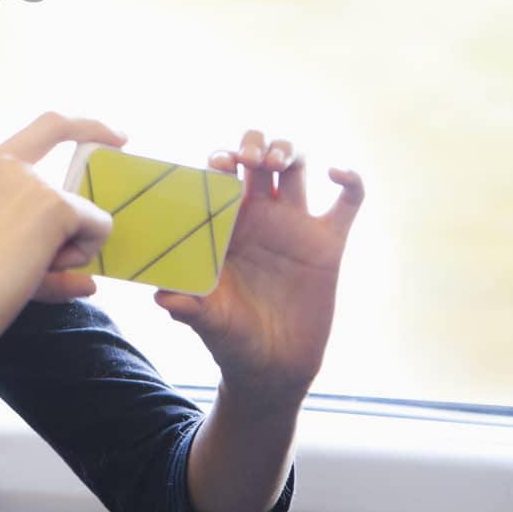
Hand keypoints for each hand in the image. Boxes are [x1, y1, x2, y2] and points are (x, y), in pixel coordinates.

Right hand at [0, 113, 119, 386]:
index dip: (88, 127)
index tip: (117, 139)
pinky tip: (43, 273)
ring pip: (87, 212)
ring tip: (31, 275)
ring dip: (72, 250)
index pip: (48, 125)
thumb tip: (90, 282)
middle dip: (84, 213)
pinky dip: (82, 256)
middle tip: (76, 249)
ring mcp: (32, 181)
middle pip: (79, 169)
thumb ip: (41, 252)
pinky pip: (97, 229)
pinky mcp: (54, 205)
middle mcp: (8, 162)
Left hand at [154, 129, 364, 401]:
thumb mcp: (207, 320)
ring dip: (289, 150)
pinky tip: (337, 174)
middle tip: (250, 160)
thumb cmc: (230, 338)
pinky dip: (350, 181)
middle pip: (258, 157)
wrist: (271, 367)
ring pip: (297, 165)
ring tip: (277, 162)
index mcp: (224, 224)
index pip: (220, 173)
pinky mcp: (329, 244)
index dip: (221, 158)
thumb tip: (161, 295)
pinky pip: (348, 202)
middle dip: (254, 144)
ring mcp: (294, 227)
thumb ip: (187, 306)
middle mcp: (258, 217)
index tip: (221, 164)